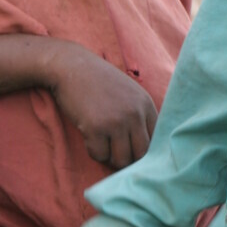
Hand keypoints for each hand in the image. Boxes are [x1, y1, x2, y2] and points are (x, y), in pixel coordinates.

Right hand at [48, 46, 156, 168]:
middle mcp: (134, 114)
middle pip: (140, 155)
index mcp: (146, 105)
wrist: (70, 66)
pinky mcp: (95, 128)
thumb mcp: (128, 92)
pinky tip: (89, 136)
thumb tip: (144, 151)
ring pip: (121, 160)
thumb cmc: (97, 82)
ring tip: (102, 142)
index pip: (156, 142)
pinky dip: (93, 151)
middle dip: (128, 159)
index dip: (143, 152)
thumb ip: (140, 115)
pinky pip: (99, 155)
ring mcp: (115, 122)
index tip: (130, 151)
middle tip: (115, 153)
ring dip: (110, 157)